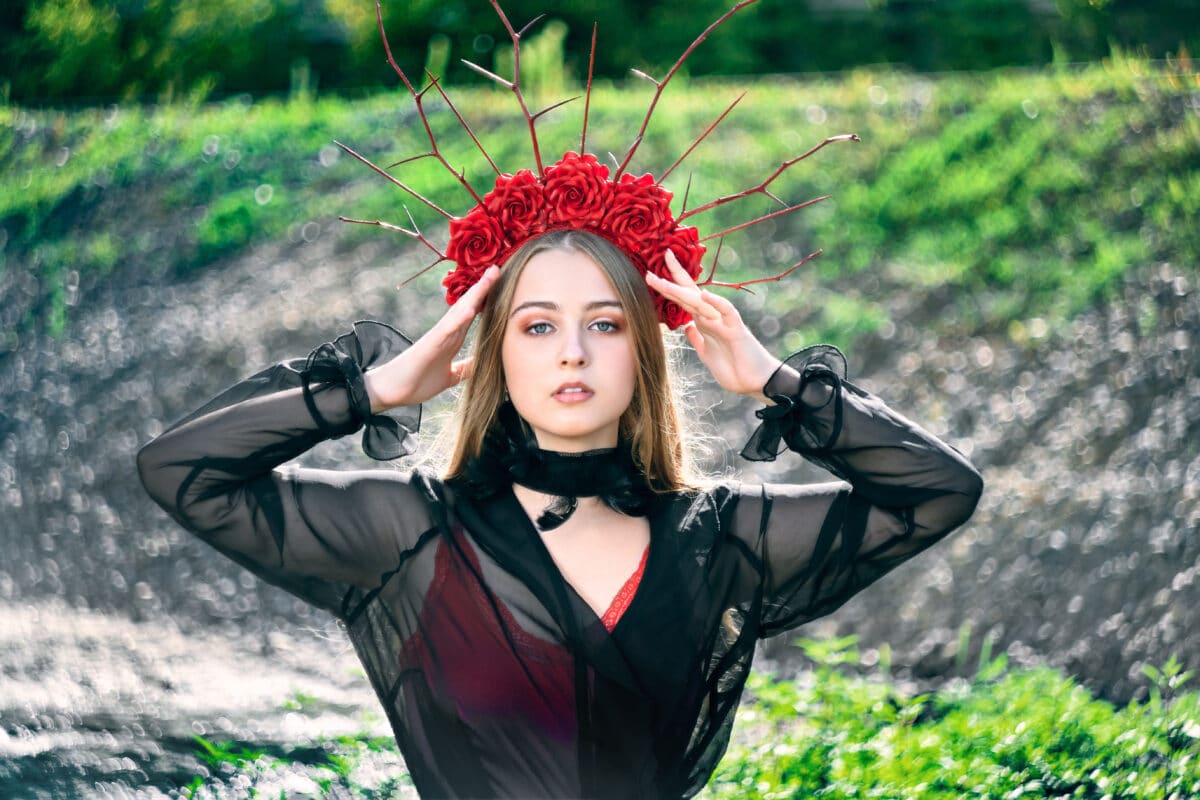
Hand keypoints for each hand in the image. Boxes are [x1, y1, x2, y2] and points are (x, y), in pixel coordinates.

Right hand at [365, 266, 499, 411]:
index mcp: (453, 339)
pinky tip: (471, 309)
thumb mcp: (451, 376)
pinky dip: (458, 319)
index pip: (473, 313)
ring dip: (475, 294)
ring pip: (459, 310)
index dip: (487, 299)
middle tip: (498, 267)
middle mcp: (447, 333)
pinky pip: (445, 330)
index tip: (503, 283)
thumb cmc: (418, 381)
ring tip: (490, 276)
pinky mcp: (428, 345)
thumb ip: (465, 368)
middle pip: (468, 305)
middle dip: (484, 287)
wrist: (392, 392)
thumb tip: (484, 363)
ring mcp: (437, 337)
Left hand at [646, 251, 781, 401]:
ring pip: (700, 301)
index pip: (684, 298)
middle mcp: (712, 317)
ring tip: (663, 281)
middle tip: (653, 266)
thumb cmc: (734, 368)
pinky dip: (716, 302)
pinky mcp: (736, 331)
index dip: (669, 286)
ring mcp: (723, 322)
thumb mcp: (707, 353)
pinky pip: (727, 312)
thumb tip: (687, 327)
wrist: (756, 382)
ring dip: (681, 290)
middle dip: (672, 280)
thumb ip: (697, 338)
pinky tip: (704, 294)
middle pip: (689, 294)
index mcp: (704, 322)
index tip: (651, 273)